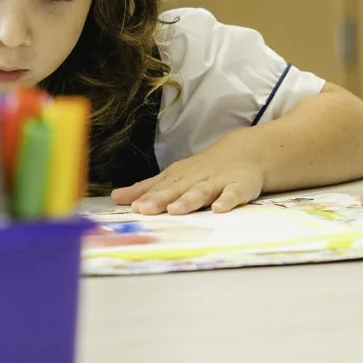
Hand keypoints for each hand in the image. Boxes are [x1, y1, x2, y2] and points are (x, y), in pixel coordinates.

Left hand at [113, 152, 265, 214]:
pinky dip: (226, 200)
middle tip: (144, 210)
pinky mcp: (239, 186)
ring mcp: (218, 182)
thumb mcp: (175, 176)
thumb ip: (147, 188)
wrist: (246, 152)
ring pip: (201, 191)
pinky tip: (218, 209)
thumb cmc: (204, 169)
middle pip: (176, 189)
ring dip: (188, 200)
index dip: (145, 197)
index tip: (131, 207)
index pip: (160, 187)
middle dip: (159, 199)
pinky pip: (233, 194)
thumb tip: (117, 197)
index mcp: (179, 177)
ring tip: (175, 209)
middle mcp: (195, 178)